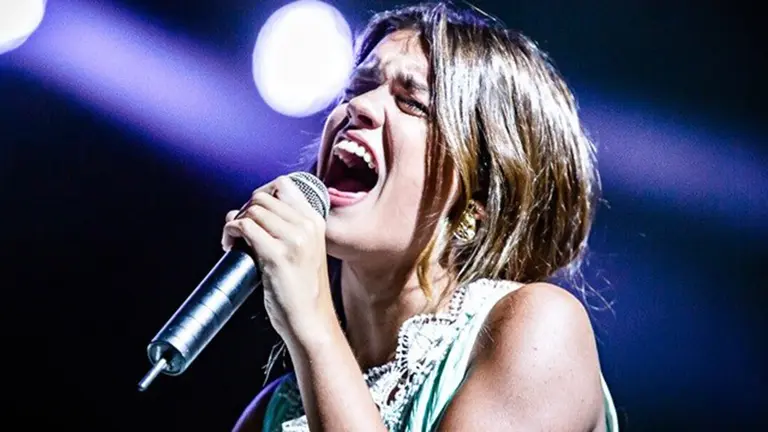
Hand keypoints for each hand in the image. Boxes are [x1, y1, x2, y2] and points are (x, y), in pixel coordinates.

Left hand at [221, 176, 332, 344]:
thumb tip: (242, 211)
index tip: (251, 212)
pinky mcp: (276, 255)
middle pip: (262, 197)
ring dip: (235, 222)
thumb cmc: (303, 291)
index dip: (261, 193)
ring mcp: (293, 239)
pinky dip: (230, 232)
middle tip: (239, 233)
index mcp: (315, 221)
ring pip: (251, 210)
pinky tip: (230, 246)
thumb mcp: (305, 251)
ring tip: (234, 242)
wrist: (311, 321)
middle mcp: (306, 226)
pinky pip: (244, 227)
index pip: (284, 185)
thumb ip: (284, 229)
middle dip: (244, 210)